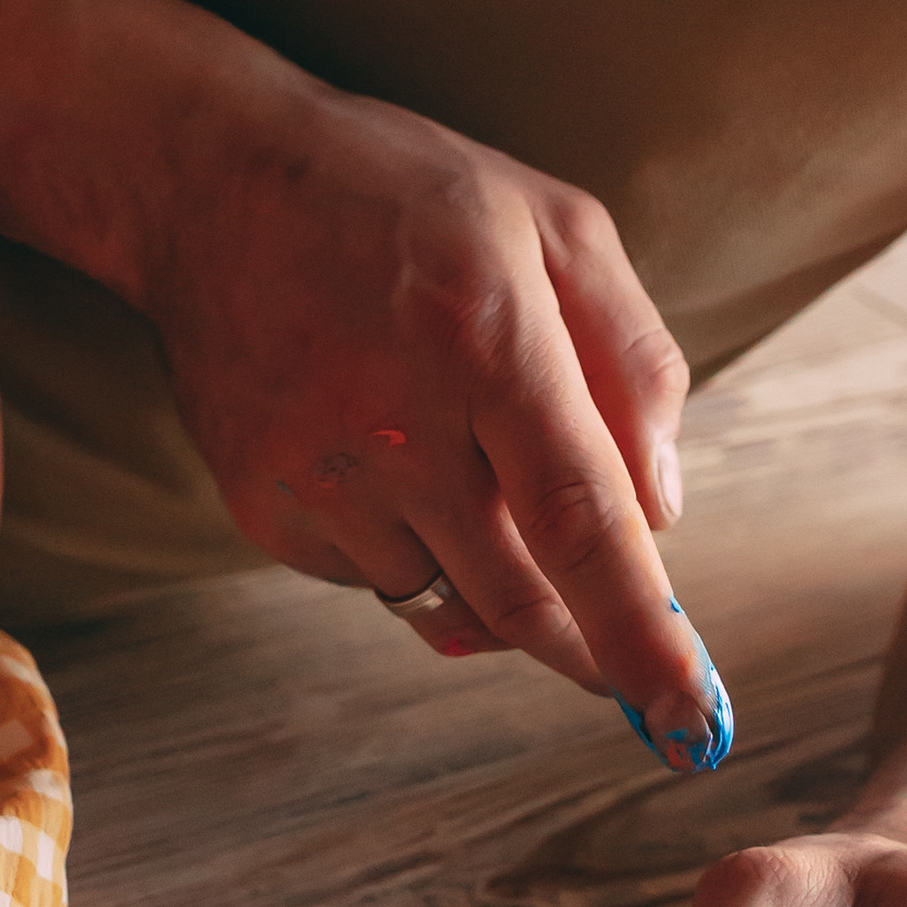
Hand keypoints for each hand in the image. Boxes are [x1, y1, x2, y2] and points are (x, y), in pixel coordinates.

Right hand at [140, 65, 725, 765]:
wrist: (211, 181)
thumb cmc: (404, 194)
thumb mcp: (558, 224)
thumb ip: (635, 361)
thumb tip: (662, 513)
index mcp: (487, 338)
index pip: (584, 523)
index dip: (645, 636)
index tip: (695, 724)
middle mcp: (396, 421)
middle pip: (523, 599)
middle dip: (588, 645)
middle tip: (620, 651)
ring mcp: (318, 473)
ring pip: (450, 596)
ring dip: (491, 569)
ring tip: (460, 451)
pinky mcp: (262, 505)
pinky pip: (373, 579)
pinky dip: (410, 545)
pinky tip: (388, 452)